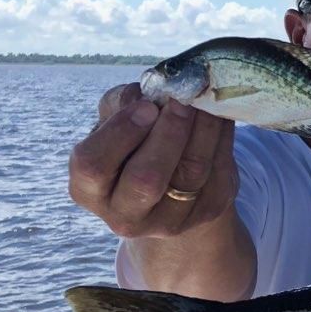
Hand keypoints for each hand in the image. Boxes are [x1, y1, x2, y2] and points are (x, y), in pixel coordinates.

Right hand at [69, 83, 236, 238]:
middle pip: (146, 179)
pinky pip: (219, 170)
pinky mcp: (207, 212)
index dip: (120, 132)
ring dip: (202, 129)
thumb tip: (153, 91)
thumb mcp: (115, 122)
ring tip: (204, 98)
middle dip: (167, 134)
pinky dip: (222, 136)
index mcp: (89, 190)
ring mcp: (170, 220)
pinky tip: (220, 113)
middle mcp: (125, 215)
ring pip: (191, 172)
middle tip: (181, 101)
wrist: (169, 181)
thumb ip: (122, 104)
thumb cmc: (132, 141)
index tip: (146, 105)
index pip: (93, 165)